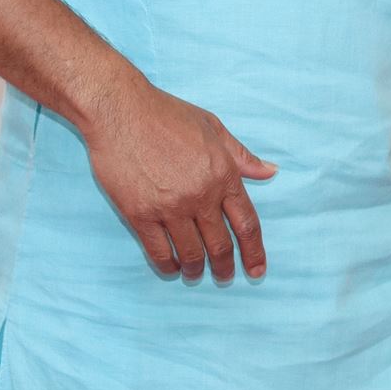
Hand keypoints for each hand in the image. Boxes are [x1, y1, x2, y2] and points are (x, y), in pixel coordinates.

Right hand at [83, 80, 276, 282]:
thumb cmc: (166, 114)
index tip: (257, 270)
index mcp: (223, 175)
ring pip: (190, 253)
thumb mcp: (213, 127)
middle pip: (220, 245)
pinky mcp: (140, 214)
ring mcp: (169, 207)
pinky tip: (171, 267)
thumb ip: (242, 156)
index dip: (254, 251)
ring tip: (196, 274)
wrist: (120, 111)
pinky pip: (158, 251)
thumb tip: (271, 172)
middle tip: (224, 278)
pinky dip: (167, 264)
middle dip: (225, 268)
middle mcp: (200, 196)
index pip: (247, 223)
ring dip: (196, 269)